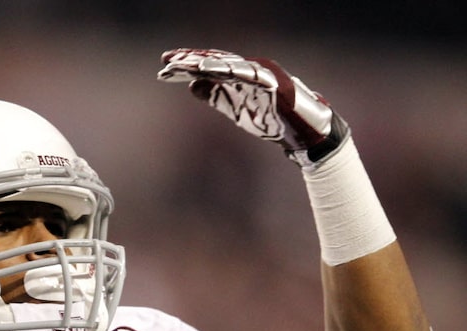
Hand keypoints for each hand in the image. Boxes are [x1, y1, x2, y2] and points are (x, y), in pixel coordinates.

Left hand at [158, 48, 347, 165]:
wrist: (303, 131)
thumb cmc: (272, 119)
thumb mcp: (235, 107)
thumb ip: (216, 96)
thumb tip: (192, 86)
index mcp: (240, 74)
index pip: (210, 65)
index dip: (188, 65)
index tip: (165, 67)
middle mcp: (250, 69)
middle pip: (217, 61)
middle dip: (192, 61)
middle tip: (167, 60)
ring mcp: (263, 74)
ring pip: (232, 65)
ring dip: (209, 63)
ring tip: (188, 64)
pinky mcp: (274, 84)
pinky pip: (252, 76)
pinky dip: (234, 72)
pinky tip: (215, 71)